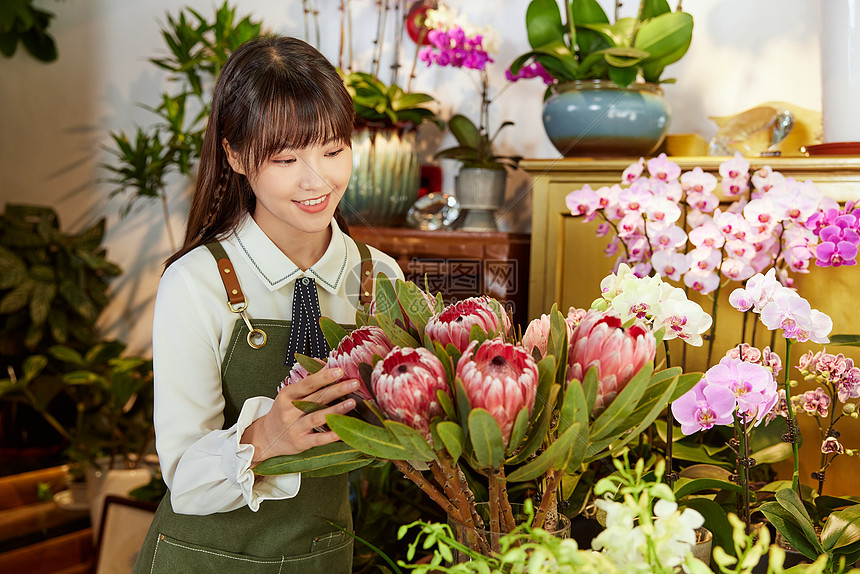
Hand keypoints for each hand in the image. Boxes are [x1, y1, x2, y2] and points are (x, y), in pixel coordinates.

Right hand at [241, 367, 359, 461]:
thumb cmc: (283, 412)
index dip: (324, 377)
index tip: (340, 370)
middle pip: (316, 398)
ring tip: (352, 402)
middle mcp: (289, 411)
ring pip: (317, 417)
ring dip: (336, 410)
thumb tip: (326, 363)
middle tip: (354, 383)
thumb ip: (308, 380)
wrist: (267, 437)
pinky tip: (342, 430)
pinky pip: (318, 439)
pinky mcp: (301, 442)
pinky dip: (330, 435)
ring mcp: (295, 428)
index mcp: (287, 395)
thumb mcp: (290, 394)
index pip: (307, 384)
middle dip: (337, 390)